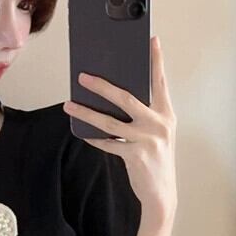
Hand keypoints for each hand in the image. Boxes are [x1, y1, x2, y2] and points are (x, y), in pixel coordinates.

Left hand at [63, 35, 177, 221]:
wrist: (162, 194)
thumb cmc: (157, 160)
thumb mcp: (157, 133)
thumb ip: (144, 115)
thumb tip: (115, 97)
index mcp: (166, 114)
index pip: (160, 82)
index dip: (156, 61)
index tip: (152, 41)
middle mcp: (159, 124)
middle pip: (126, 97)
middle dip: (102, 85)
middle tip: (83, 76)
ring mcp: (147, 139)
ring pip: (110, 121)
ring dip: (86, 112)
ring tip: (69, 104)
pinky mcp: (135, 155)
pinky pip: (108, 142)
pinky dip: (93, 137)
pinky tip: (81, 131)